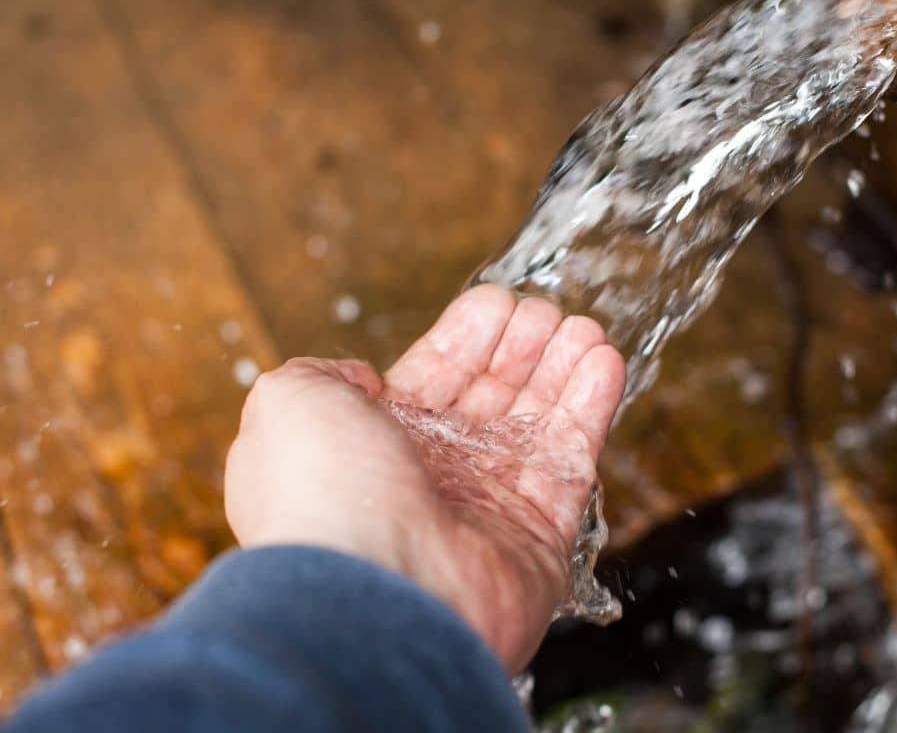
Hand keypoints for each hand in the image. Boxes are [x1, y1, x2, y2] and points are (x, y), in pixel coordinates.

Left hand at [224, 285, 625, 670]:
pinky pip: (572, 459)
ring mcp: (488, 508)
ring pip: (538, 423)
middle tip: (548, 312)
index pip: (434, 378)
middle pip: (492, 397)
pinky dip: (591, 408)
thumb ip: (323, 374)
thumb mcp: (288, 403)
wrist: (370, 595)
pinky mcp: (540, 536)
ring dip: (564, 369)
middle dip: (522, 349)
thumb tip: (368, 380)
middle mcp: (431, 478)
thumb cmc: (320, 496)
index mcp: (373, 445)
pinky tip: (604, 362)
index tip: (498, 303)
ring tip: (586, 329)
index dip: (467, 338)